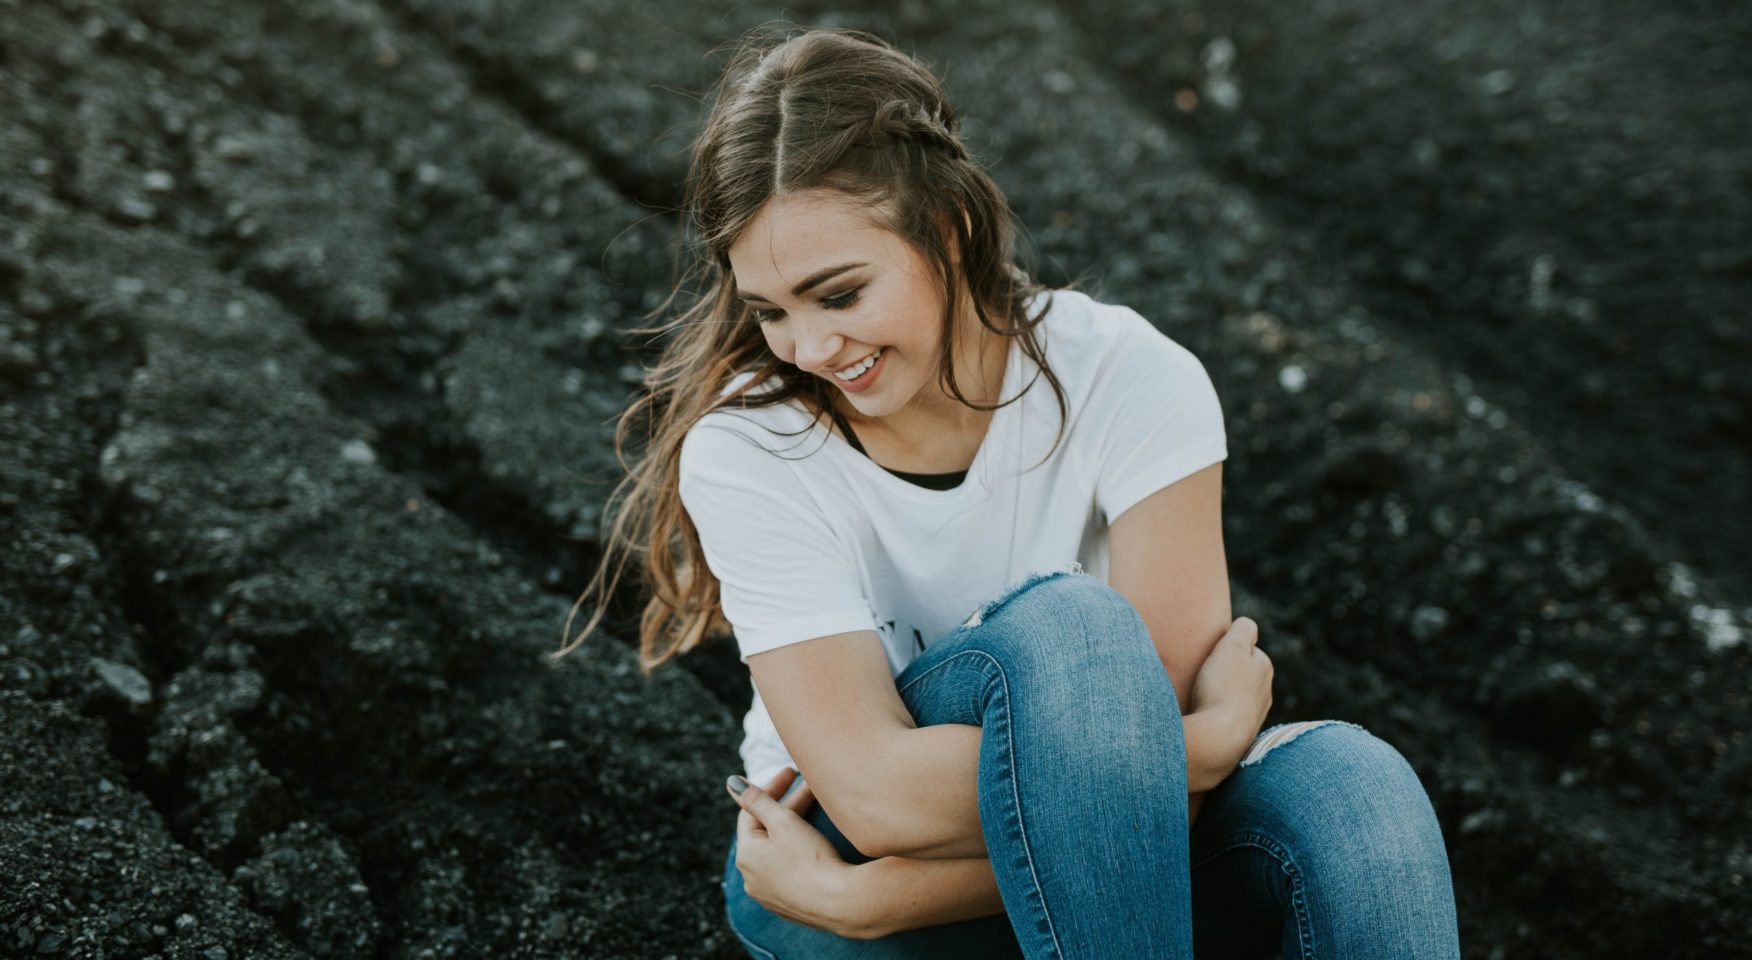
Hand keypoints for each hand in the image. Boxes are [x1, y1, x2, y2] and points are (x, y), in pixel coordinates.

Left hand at [727, 768, 863, 936]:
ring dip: (794, 827)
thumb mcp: (783, 822)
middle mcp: (752, 878)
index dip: (771, 788)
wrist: (841, 903)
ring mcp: (770, 894)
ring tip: (816, 810)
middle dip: (789, 806)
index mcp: (746, 856)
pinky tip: (815, 842)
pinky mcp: (790, 904)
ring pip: (778, 850)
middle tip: (810, 786)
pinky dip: (798, 850)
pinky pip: (788, 870)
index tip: (791, 772)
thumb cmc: (811, 860)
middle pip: (766, 831)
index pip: (751, 812)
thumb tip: (732, 783)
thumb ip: (757, 799)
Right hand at [1188, 616, 1272, 747]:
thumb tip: (1246, 625)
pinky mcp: (1241, 734)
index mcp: (1264, 667)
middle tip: (1205, 676)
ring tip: (1201, 697)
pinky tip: (1205, 716)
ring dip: (1220, 694)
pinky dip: (1217, 713)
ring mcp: (1254, 715)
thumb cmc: (1222, 688)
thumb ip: (1243, 629)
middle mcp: (1265, 692)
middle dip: (1225, 672)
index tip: (1212, 656)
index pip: (1245, 647)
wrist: (1218, 738)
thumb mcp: (1232, 647)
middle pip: (1240, 672)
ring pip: (1234, 696)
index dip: (1226, 649)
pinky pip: (1227, 717)